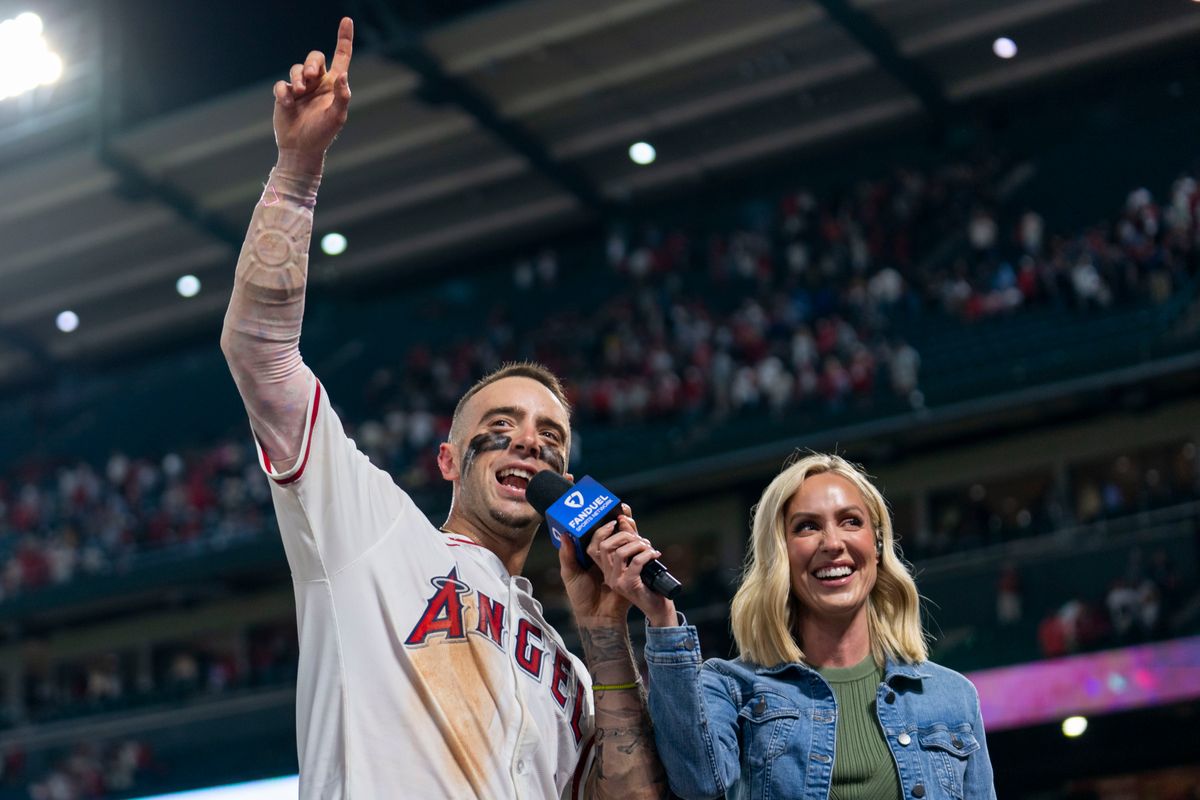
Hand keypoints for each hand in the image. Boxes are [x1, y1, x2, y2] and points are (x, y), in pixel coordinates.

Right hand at [272, 17, 353, 171]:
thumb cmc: (323, 134)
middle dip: (311, 63)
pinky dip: (284, 92)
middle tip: (311, 76)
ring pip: (296, 69)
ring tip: (300, 92)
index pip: (341, 56)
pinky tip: (287, 104)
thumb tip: (342, 76)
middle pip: (314, 58)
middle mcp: (318, 83)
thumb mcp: (337, 117)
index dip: (344, 38)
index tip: (347, 20)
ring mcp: (300, 88)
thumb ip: (342, 96)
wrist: (301, 149)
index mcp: (334, 85)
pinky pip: (281, 85)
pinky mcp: (284, 95)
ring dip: (298, 77)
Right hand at [587, 505, 676, 626]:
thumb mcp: (637, 556)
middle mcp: (608, 575)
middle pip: (605, 545)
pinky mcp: (629, 585)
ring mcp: (616, 581)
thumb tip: (624, 517)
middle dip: (625, 535)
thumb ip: (630, 539)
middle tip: (641, 539)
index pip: (596, 544)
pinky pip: (636, 562)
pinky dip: (647, 554)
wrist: (657, 606)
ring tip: (648, 547)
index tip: (620, 519)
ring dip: (638, 544)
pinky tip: (655, 554)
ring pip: (620, 552)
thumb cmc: (647, 581)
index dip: (606, 529)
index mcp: (606, 568)